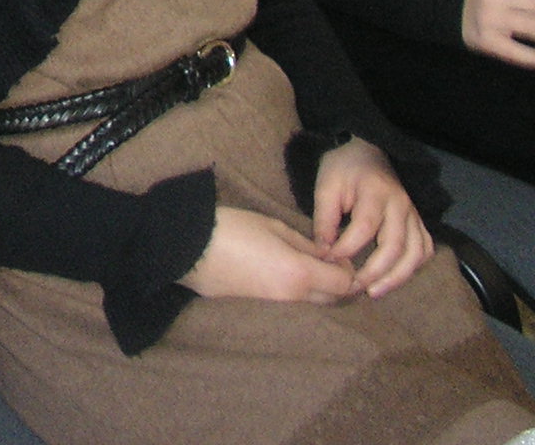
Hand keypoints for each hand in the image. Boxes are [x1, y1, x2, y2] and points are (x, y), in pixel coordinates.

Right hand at [180, 206, 356, 303]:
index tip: (339, 254)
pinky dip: (294, 291)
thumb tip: (324, 255)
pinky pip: (287, 303)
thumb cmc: (231, 227)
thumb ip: (304, 243)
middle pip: (332, 300)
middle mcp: (291, 297)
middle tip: (329, 261)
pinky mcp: (255, 307)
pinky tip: (280, 271)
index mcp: (299, 274)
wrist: (186, 246)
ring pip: (309, 303)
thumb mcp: (273, 226)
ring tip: (305, 264)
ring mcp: (273, 305)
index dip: (348, 269)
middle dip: (337, 283)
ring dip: (316, 288)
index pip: (343, 284)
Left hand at [310, 137, 432, 297]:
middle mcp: (401, 205)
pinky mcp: (418, 222)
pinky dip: (413, 267)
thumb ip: (324, 218)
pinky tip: (395, 278)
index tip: (329, 260)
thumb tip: (324, 252)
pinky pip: (425, 249)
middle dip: (375, 271)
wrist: (368, 150)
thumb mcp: (326, 185)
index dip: (348, 248)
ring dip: (397, 277)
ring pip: (416, 253)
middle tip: (354, 287)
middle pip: (396, 245)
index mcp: (376, 192)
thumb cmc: (343, 169)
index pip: (365, 227)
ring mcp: (413, 214)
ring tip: (375, 291)